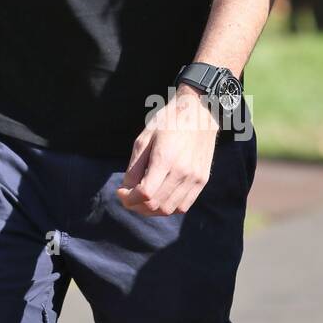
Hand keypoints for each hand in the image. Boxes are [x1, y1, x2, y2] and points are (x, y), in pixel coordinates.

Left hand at [116, 87, 219, 216]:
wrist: (199, 112)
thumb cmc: (167, 122)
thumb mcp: (144, 138)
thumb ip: (134, 167)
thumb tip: (126, 190)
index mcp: (165, 159)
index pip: (144, 193)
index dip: (128, 198)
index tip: (120, 191)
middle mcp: (183, 172)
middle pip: (155, 205)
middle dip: (136, 206)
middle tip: (127, 197)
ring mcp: (195, 178)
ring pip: (169, 209)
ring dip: (151, 210)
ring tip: (141, 200)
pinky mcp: (202, 181)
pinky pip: (183, 206)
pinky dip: (168, 208)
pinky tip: (158, 198)